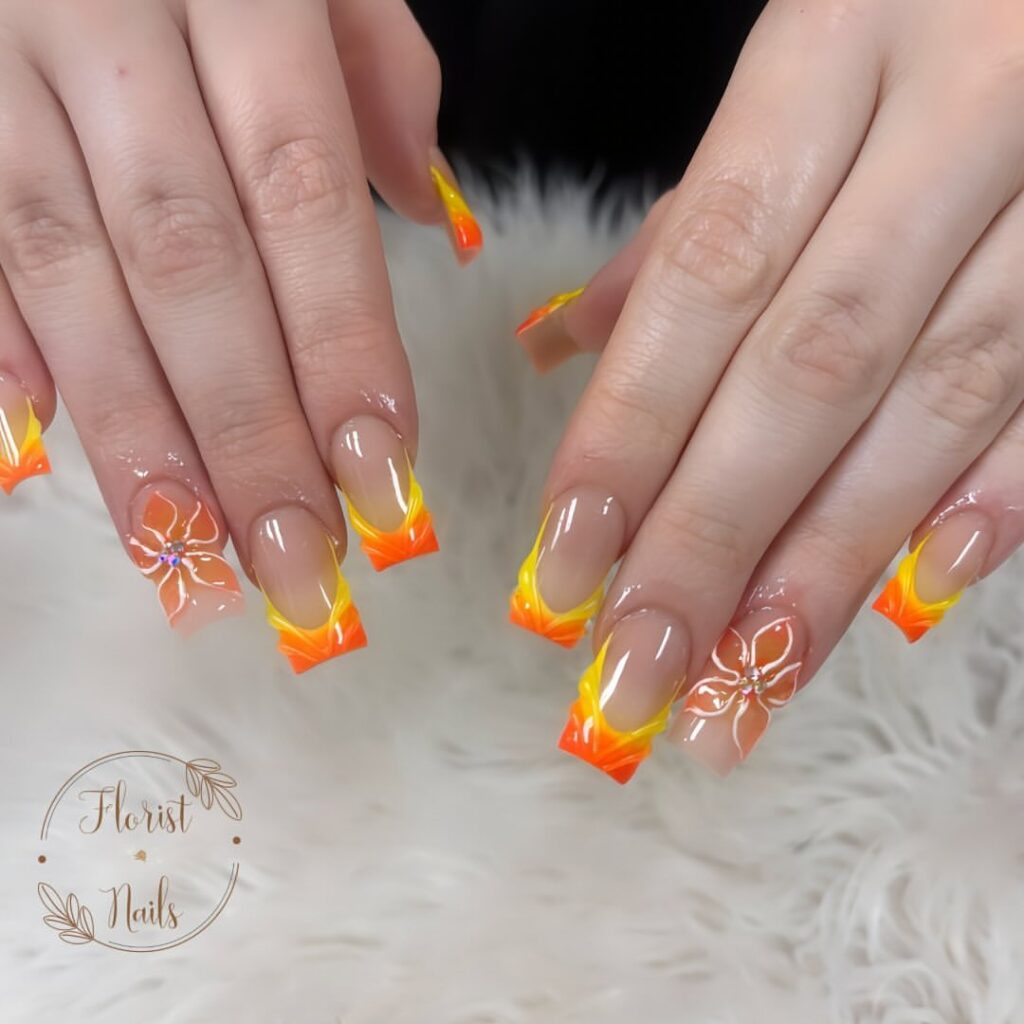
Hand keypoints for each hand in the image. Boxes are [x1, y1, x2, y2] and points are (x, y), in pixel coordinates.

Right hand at [0, 0, 480, 670]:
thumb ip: (376, 68)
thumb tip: (430, 213)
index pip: (302, 197)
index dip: (340, 346)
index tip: (381, 475)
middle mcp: (104, 22)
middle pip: (191, 265)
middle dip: (250, 433)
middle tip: (299, 564)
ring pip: (69, 274)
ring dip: (138, 432)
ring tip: (190, 556)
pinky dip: (4, 348)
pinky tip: (44, 449)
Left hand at [511, 0, 1023, 779]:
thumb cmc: (915, 8)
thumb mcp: (798, 62)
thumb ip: (691, 220)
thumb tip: (564, 347)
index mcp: (839, 41)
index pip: (706, 277)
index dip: (631, 434)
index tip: (566, 570)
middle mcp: (962, 110)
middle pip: (808, 367)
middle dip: (712, 538)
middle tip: (638, 676)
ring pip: (938, 399)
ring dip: (832, 559)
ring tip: (746, 681)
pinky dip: (997, 490)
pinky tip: (922, 589)